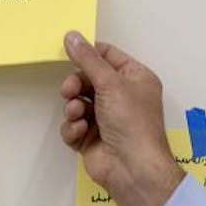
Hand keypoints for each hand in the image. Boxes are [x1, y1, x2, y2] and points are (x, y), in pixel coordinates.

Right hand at [59, 32, 182, 205]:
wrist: (133, 169)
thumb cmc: (134, 125)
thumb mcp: (111, 83)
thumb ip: (88, 59)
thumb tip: (73, 37)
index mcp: (136, 79)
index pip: (108, 56)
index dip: (88, 54)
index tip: (70, 52)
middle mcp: (123, 97)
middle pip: (88, 79)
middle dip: (75, 85)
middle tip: (70, 91)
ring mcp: (107, 119)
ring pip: (77, 103)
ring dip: (73, 108)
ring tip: (78, 115)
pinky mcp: (93, 138)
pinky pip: (73, 126)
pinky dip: (73, 128)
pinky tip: (80, 132)